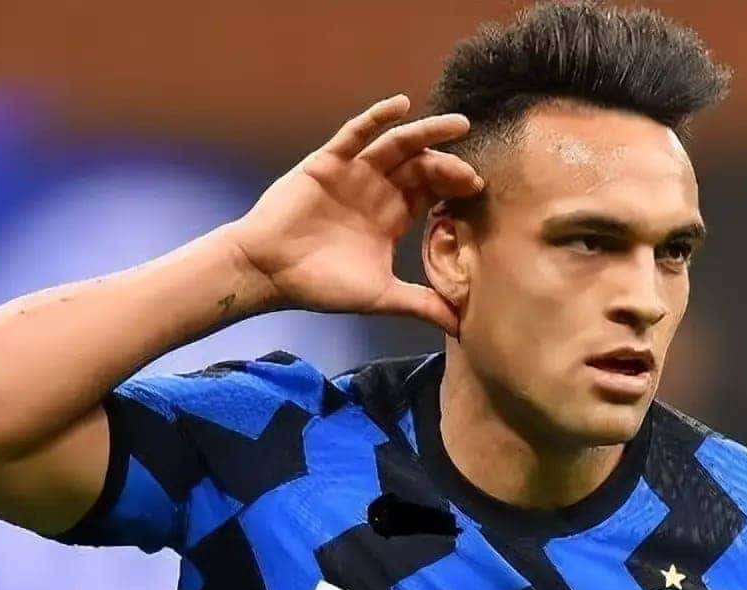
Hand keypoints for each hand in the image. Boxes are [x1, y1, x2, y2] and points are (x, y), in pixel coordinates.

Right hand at [230, 94, 482, 334]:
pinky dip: (377, 117)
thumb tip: (461, 327)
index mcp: (392, 217)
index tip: (477, 191)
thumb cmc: (321, 284)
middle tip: (470, 174)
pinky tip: (401, 105)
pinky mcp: (329, 161)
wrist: (268, 271)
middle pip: (421, 167)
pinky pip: (356, 133)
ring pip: (397, 145)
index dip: (454, 188)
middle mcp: (377, 190)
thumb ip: (420, 304)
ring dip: (427, 132)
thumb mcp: (381, 296)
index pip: (431, 192)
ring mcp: (354, 173)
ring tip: (457, 124)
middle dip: (448, 166)